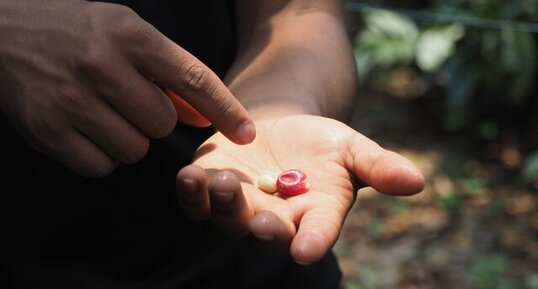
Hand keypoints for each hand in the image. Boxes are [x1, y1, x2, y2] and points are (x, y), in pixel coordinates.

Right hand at [0, 0, 254, 177]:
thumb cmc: (73, 30)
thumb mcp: (125, 33)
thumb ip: (168, 73)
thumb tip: (203, 115)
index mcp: (129, 34)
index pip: (192, 77)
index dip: (226, 109)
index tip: (248, 133)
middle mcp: (101, 65)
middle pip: (163, 124)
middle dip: (154, 118)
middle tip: (126, 98)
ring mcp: (71, 100)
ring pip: (134, 148)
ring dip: (127, 137)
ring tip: (101, 110)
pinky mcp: (47, 130)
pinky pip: (101, 165)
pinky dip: (100, 154)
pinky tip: (82, 126)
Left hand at [177, 115, 423, 263]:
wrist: (281, 129)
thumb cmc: (322, 144)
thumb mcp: (352, 148)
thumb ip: (378, 167)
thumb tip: (418, 181)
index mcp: (315, 214)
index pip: (317, 234)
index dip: (313, 241)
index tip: (307, 249)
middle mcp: (277, 218)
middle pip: (269, 233)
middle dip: (267, 230)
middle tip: (266, 223)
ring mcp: (241, 207)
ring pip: (229, 219)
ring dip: (224, 207)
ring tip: (225, 184)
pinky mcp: (212, 187)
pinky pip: (198, 198)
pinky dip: (191, 191)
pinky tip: (188, 174)